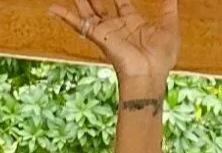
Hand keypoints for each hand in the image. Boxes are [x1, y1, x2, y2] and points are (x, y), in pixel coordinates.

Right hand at [51, 0, 179, 94]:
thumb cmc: (161, 59)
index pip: (120, 0)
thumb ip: (168, 8)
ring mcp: (105, 31)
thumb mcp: (169, 27)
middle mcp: (116, 26)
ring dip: (80, 0)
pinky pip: (79, 24)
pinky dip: (65, 16)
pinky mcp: (98, 36)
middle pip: (99, 3)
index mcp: (132, 22)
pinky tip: (52, 9)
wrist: (150, 75)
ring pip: (87, 9)